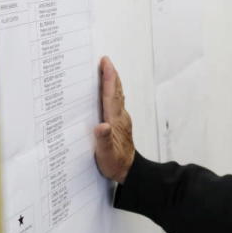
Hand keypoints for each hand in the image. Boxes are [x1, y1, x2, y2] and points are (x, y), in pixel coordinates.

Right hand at [93, 56, 134, 183]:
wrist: (129, 172)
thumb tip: (101, 126)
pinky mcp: (120, 125)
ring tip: (107, 71)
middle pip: (116, 92)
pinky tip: (108, 94)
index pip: (111, 95)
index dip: (109, 78)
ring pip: (117, 96)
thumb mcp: (106, 155)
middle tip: (105, 61)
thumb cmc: (116, 164)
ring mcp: (121, 120)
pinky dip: (112, 93)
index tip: (106, 63)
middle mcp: (120, 117)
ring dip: (113, 83)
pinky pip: (115, 103)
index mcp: (115, 121)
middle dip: (111, 75)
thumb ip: (103, 140)